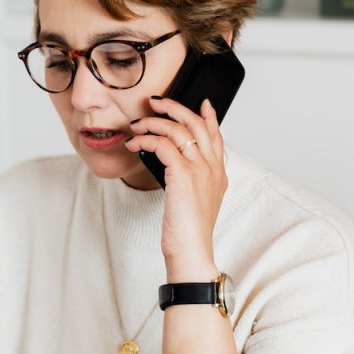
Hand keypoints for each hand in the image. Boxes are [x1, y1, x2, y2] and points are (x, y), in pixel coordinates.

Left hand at [124, 97, 227, 275]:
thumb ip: (192, 180)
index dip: (209, 117)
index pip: (216, 136)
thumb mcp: (195, 201)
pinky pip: (163, 144)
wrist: (191, 251)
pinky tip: (135, 144)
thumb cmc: (188, 231)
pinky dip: (146, 139)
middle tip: (157, 103)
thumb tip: (172, 164)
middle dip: (175, 108)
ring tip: (138, 124)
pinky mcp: (183, 174)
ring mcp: (200, 169)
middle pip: (197, 124)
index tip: (204, 103)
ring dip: (154, 122)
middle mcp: (212, 168)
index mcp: (218, 174)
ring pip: (178, 129)